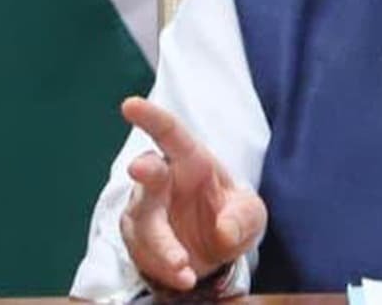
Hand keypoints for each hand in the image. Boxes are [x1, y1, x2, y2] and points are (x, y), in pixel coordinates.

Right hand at [117, 96, 267, 292]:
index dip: (150, 118)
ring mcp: (145, 210)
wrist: (214, 253)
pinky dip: (162, 267)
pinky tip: (183, 277)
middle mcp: (162, 180)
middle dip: (144, 171)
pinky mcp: (136, 239)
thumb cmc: (230, 217)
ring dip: (161, 245)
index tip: (130, 105)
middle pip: (148, 172)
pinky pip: (143, 252)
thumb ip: (243, 218)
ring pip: (143, 222)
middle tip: (141, 169)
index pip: (170, 133)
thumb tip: (224, 231)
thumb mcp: (250, 215)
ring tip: (184, 268)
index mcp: (191, 160)